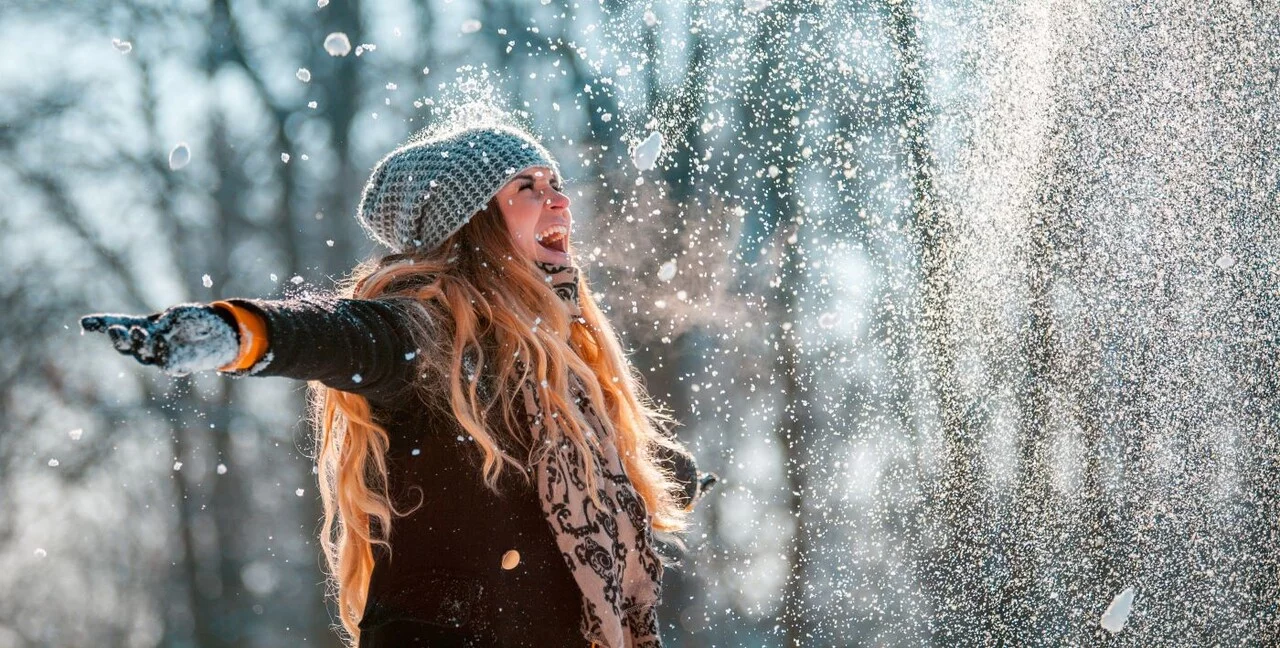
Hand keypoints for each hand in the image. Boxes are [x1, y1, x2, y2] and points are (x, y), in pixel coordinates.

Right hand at [80, 304, 240, 375]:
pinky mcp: (174, 365)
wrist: (221, 333)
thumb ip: (163, 325)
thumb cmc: (196, 319)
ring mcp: (158, 356)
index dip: (101, 324)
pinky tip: (161, 341)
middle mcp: (146, 343)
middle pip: (125, 345)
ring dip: (139, 343)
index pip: (118, 323)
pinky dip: (161, 351)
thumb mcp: (178, 315)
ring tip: (139, 331)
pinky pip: (163, 360)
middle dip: (118, 338)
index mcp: (143, 325)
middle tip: (115, 329)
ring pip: (141, 353)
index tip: (84, 322)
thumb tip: (154, 336)